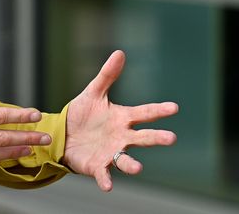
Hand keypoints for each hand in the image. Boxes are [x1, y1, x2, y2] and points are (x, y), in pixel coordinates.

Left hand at [63, 50, 178, 191]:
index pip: (144, 113)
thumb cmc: (83, 115)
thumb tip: (120, 52)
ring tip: (139, 168)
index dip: (158, 110)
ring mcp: (111, 153)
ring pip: (125, 160)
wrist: (63, 135)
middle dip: (156, 137)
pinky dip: (106, 179)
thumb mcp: (93, 92)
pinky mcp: (97, 166)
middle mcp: (121, 137)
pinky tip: (108, 186)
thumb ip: (107, 75)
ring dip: (132, 164)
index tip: (175, 107)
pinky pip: (104, 174)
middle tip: (171, 138)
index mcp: (122, 118)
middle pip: (142, 138)